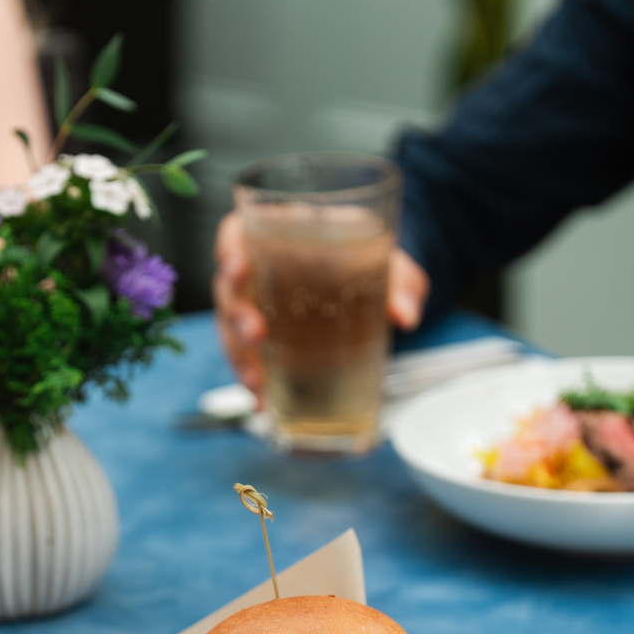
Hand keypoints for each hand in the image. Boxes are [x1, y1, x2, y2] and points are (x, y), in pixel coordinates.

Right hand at [212, 211, 429, 399]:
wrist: (371, 280)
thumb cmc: (367, 258)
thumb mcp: (389, 262)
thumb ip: (401, 282)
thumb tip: (405, 315)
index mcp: (277, 234)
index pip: (236, 234)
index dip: (230, 250)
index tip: (237, 264)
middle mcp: (256, 269)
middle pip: (227, 288)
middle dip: (236, 314)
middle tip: (256, 333)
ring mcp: (255, 304)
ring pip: (229, 327)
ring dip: (239, 355)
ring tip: (257, 380)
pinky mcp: (262, 336)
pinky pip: (245, 356)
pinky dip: (251, 378)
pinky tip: (261, 399)